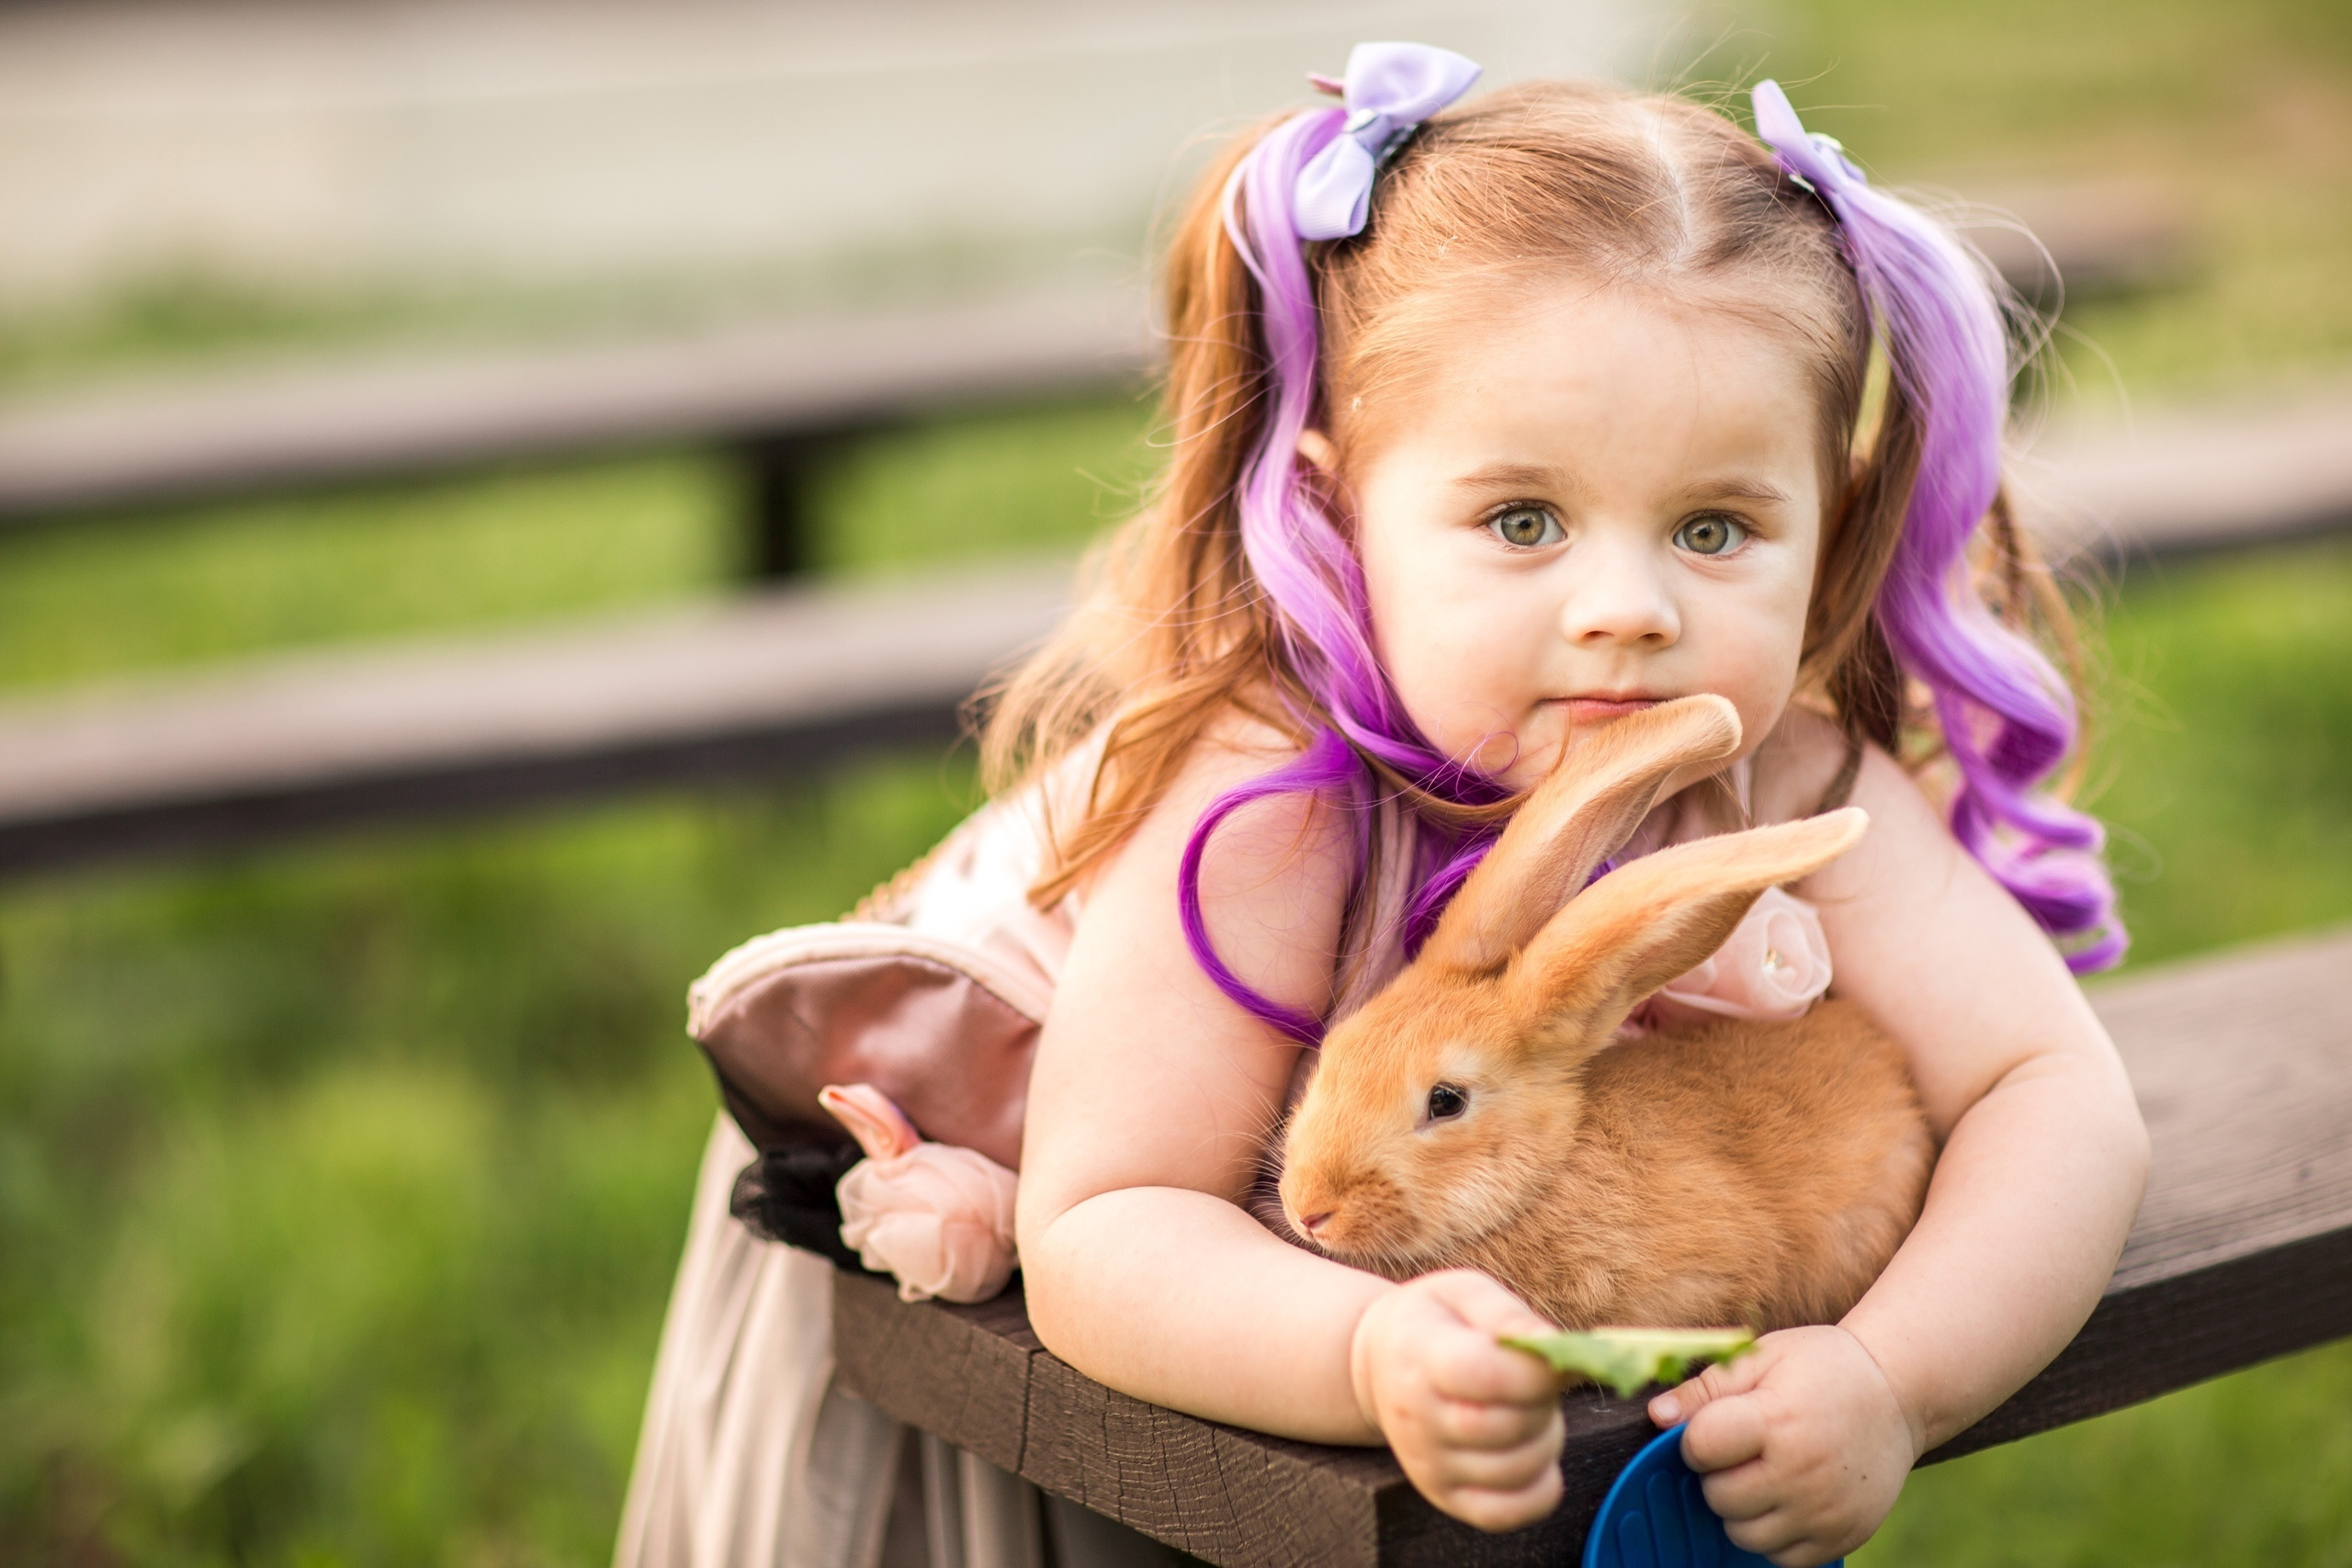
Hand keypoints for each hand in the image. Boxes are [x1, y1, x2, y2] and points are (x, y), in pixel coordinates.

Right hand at [1350, 1270, 1564, 1531]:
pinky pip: (1508, 1513)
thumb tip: (1555, 1347)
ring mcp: (1428, 1465)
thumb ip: (1509, 1316)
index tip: (1559, 1358)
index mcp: (1419, 1354)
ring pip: (1516, 1469)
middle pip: (1507, 1426)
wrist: (1381, 1366)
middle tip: (1538, 1379)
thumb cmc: (1435, 1323)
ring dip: (1546, 1439)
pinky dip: (1540, 1489)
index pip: (1484, 1375)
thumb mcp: (1462, 1293)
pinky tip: (1534, 1453)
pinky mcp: (1444, 1496)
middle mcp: (1417, 1418)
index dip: (1536, 1371)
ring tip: (1529, 1409)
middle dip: (1544, 1402)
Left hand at [1648, 1325, 1920, 1566]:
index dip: (1697, 1438)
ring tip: (1764, 1474)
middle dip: (1718, 1474)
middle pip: (1718, 1497)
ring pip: (1743, 1535)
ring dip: (1741, 1509)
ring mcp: (1825, 1510)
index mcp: (1777, 1420)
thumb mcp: (1763, 1357)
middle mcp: (1802, 1472)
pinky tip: (1786, 1499)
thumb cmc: (1821, 1368)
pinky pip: (1782, 1558)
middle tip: (1744, 1450)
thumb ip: (1706, 1388)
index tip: (1717, 1426)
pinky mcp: (1843, 1537)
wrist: (1898, 1394)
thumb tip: (1656, 1416)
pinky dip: (1774, 1535)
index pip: (1701, 1448)